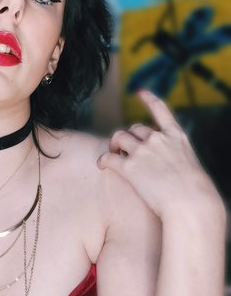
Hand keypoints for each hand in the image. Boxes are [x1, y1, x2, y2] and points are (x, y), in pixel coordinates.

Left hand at [97, 90, 223, 220]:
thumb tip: (165, 161)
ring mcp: (143, 152)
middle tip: (125, 148)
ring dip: (114, 144)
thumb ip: (175, 156)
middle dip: (129, 136)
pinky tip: (101, 165)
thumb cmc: (194, 191)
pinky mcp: (130, 168)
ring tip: (112, 153)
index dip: (148, 98)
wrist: (190, 203)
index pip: (160, 109)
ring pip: (119, 137)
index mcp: (176, 135)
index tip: (139, 92)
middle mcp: (157, 139)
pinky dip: (103, 160)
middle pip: (135, 128)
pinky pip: (109, 158)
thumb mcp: (190, 163)